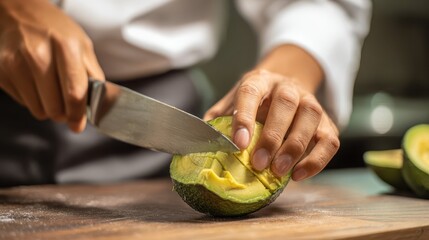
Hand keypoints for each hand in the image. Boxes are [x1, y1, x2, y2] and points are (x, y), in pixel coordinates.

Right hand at [0, 0, 103, 131]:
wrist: (20, 14)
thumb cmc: (56, 31)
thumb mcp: (83, 46)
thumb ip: (93, 76)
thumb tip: (99, 105)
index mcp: (65, 47)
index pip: (74, 93)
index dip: (78, 114)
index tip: (78, 124)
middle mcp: (38, 54)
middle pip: (55, 108)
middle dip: (64, 113)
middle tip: (66, 105)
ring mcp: (16, 63)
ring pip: (38, 110)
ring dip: (48, 108)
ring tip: (51, 90)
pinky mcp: (1, 71)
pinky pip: (23, 103)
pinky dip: (33, 99)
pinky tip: (35, 82)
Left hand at [204, 69, 339, 180]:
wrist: (285, 86)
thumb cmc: (254, 102)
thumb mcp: (232, 103)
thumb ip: (219, 120)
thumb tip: (202, 142)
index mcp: (259, 81)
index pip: (250, 92)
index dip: (244, 117)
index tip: (238, 143)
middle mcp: (287, 87)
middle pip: (286, 103)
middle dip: (273, 136)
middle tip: (259, 163)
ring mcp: (310, 102)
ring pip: (311, 117)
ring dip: (295, 147)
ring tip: (279, 171)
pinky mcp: (326, 121)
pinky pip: (330, 139)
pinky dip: (317, 159)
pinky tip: (299, 174)